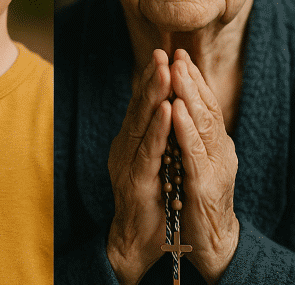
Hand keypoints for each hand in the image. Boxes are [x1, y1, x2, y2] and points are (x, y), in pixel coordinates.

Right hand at [106, 49, 173, 284]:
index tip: (164, 54)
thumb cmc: (153, 202)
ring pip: (141, 123)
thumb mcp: (157, 162)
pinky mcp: (135, 180)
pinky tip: (164, 110)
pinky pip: (148, 150)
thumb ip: (159, 137)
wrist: (138, 242)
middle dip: (152, 78)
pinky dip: (156, 128)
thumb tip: (168, 108)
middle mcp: (126, 148)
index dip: (152, 79)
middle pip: (139, 107)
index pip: (143, 105)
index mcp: (132, 142)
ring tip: (164, 71)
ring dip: (153, 95)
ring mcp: (127, 163)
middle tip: (162, 52)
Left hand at [169, 50, 239, 280]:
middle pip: (207, 108)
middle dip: (191, 79)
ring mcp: (217, 167)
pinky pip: (195, 153)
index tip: (179, 55)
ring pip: (204, 125)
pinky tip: (177, 112)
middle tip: (177, 55)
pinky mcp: (207, 186)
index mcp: (217, 145)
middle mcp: (222, 151)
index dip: (194, 80)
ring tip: (177, 73)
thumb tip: (180, 108)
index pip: (206, 105)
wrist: (211, 244)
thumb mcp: (195, 163)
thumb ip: (192, 138)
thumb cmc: (199, 203)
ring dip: (190, 96)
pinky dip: (186, 130)